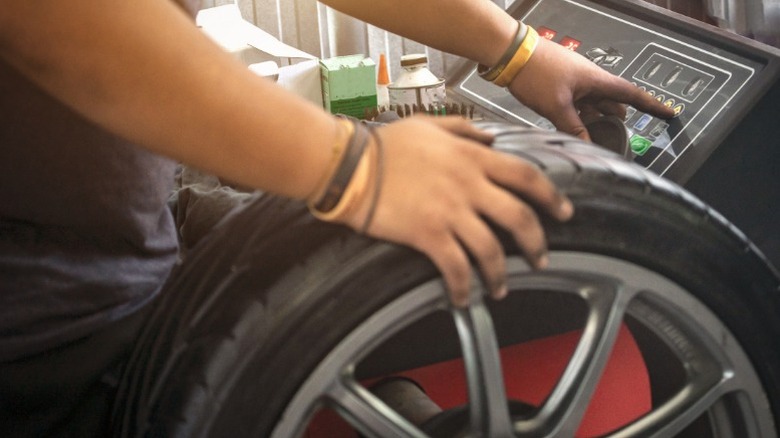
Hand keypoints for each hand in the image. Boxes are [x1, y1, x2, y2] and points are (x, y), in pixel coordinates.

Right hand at [340, 116, 572, 306]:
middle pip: (520, 217)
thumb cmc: (384, 146)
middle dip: (537, 242)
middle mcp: (469, 184)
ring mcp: (450, 211)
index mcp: (472, 157)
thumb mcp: (428, 125)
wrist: (351, 166)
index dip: (551, 196)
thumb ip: (464, 128)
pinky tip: (463, 298)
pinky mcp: (428, 234)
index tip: (564, 212)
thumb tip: (491, 138)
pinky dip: (463, 287)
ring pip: (492, 249)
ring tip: (501, 289)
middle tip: (541, 258)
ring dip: (501, 274)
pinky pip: (456, 267)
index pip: (526, 176)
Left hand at [508, 37, 675, 140]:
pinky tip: (573, 129)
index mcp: (596, 80)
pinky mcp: (560, 85)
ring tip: (596, 138)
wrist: (511, 54)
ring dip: (595, 120)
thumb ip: (573, 127)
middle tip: (620, 138)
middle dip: (616, 120)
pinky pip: (577, 104)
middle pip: (612, 103)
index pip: (631, 94)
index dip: (651, 105)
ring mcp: (575, 82)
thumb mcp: (556, 106)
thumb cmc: (535, 72)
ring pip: (593, 105)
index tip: (668, 113)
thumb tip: (587, 145)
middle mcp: (589, 80)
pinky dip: (579, 117)